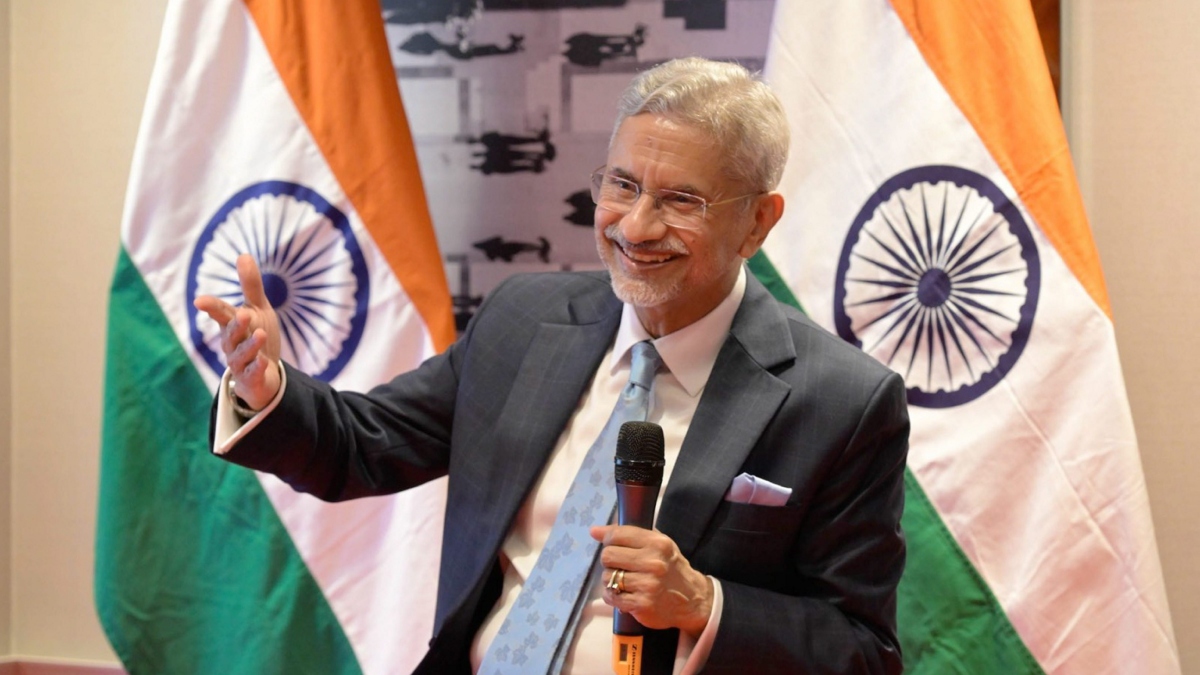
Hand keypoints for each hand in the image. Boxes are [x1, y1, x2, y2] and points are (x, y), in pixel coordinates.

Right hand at [193, 254, 282, 409]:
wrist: (264, 374)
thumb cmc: (257, 335)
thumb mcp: (258, 309)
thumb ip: (250, 285)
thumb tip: (244, 255)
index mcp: (232, 324)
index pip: (222, 313)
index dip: (212, 307)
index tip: (200, 300)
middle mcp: (233, 343)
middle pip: (231, 334)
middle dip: (236, 325)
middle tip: (242, 314)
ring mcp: (241, 362)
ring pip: (242, 354)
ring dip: (251, 346)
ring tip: (260, 334)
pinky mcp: (252, 378)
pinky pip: (253, 373)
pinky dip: (257, 368)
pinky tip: (265, 362)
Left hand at [590, 524, 713, 637]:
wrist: (692, 599)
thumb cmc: (670, 568)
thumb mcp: (658, 544)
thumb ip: (628, 535)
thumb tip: (594, 531)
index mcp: (657, 543)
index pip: (617, 535)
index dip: (608, 539)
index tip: (611, 545)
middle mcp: (653, 563)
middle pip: (608, 556)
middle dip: (609, 561)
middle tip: (619, 565)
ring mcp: (647, 585)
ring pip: (607, 577)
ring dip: (611, 580)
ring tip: (624, 581)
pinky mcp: (641, 604)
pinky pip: (611, 596)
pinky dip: (612, 596)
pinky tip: (623, 594)